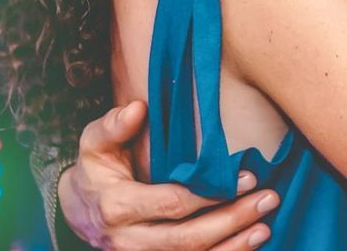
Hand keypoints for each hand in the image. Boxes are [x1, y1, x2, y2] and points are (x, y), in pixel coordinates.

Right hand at [60, 100, 277, 249]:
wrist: (77, 212)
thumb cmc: (96, 171)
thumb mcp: (95, 145)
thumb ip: (113, 126)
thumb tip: (137, 109)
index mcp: (118, 207)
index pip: (171, 205)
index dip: (210, 195)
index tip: (247, 178)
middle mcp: (128, 241)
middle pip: (187, 239)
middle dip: (232, 220)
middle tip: (269, 199)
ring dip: (233, 246)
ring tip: (265, 227)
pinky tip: (248, 244)